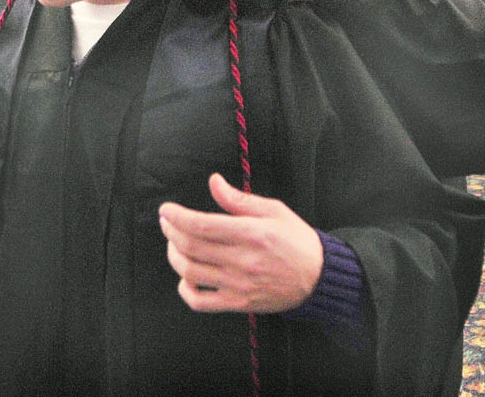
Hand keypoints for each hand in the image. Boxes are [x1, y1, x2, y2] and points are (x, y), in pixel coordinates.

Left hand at [158, 173, 322, 312]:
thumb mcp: (273, 210)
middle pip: (191, 247)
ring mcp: (239, 285)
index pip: (202, 226)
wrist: (318, 278)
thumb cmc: (296, 239)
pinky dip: (185, 290)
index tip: (166, 209)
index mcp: (251, 234)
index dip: (177, 216)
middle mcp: (243, 261)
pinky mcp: (238, 303)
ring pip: (191, 272)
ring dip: (174, 256)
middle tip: (166, 221)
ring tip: (173, 243)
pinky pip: (201, 302)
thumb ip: (238, 199)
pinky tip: (185, 276)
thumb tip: (213, 181)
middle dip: (170, 231)